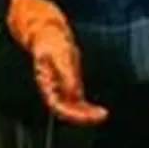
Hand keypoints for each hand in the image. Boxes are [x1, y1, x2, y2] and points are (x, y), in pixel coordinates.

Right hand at [6, 0, 107, 127]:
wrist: (46, 30)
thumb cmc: (51, 39)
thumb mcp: (61, 54)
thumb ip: (67, 74)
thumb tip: (74, 95)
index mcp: (47, 85)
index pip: (59, 107)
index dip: (73, 114)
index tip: (87, 115)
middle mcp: (53, 90)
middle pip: (67, 111)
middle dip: (83, 117)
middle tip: (102, 115)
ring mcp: (61, 88)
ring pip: (73, 109)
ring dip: (87, 115)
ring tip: (102, 114)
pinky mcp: (69, 85)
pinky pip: (78, 103)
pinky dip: (87, 109)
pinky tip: (99, 111)